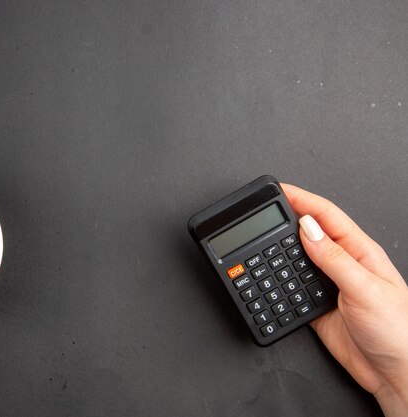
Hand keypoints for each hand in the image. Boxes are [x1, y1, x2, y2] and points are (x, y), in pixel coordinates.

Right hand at [282, 184, 407, 416]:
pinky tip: (269, 276)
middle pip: (308, 232)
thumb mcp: (366, 288)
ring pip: (296, 258)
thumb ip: (334, 258)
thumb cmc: (398, 331)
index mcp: (360, 251)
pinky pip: (290, 286)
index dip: (301, 199)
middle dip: (285, 218)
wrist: (396, 373)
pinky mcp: (316, 305)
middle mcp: (342, 264)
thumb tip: (307, 228)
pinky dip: (277, 280)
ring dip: (278, 249)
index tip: (279, 190)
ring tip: (259, 240)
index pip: (326, 215)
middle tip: (262, 212)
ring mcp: (328, 284)